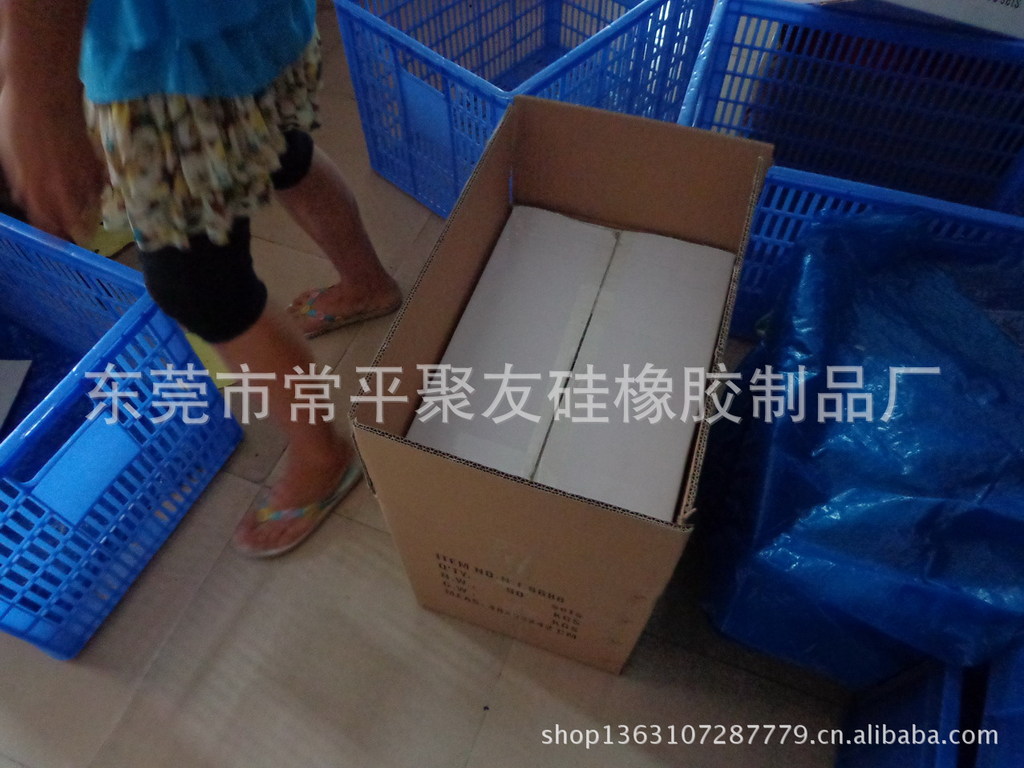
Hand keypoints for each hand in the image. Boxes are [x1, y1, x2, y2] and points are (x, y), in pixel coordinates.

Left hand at [0, 81, 105, 241]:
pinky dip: (97, 190)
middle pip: (73, 219)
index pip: (48, 221)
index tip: (56, 241)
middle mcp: (63, 186)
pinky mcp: (94, 159)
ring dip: (87, 212)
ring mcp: (81, 173)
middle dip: (74, 230)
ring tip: (86, 218)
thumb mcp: (9, 154)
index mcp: (37, 187)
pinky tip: (95, 191)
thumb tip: (27, 199)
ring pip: (88, 204)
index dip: (51, 233)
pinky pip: (99, 184)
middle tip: (78, 235)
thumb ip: (21, 181)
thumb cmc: (18, 120)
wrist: (44, 91)